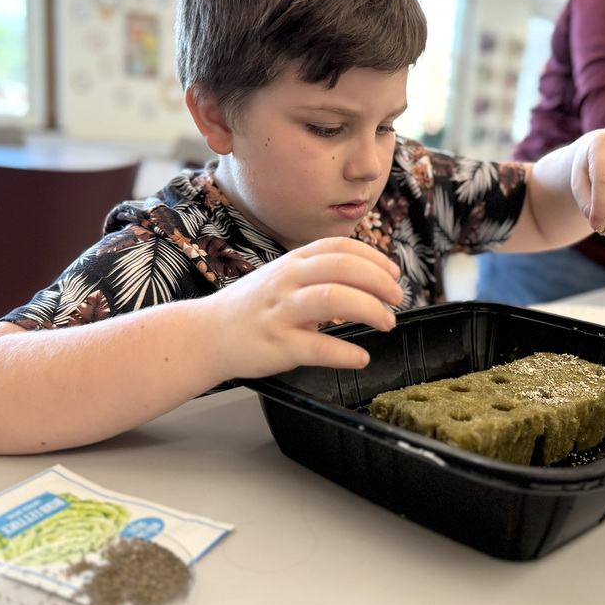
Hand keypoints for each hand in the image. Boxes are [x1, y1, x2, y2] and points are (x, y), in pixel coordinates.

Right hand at [204, 237, 403, 379]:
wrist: (207, 335)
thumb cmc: (253, 308)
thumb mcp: (284, 277)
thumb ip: (319, 273)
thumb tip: (369, 275)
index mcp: (292, 262)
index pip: (339, 247)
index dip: (373, 258)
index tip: (394, 272)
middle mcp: (287, 281)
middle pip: (342, 268)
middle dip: (378, 281)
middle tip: (397, 299)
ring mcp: (281, 312)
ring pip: (332, 298)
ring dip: (369, 309)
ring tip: (386, 322)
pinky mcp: (277, 345)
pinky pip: (317, 346)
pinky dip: (345, 352)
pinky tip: (361, 357)